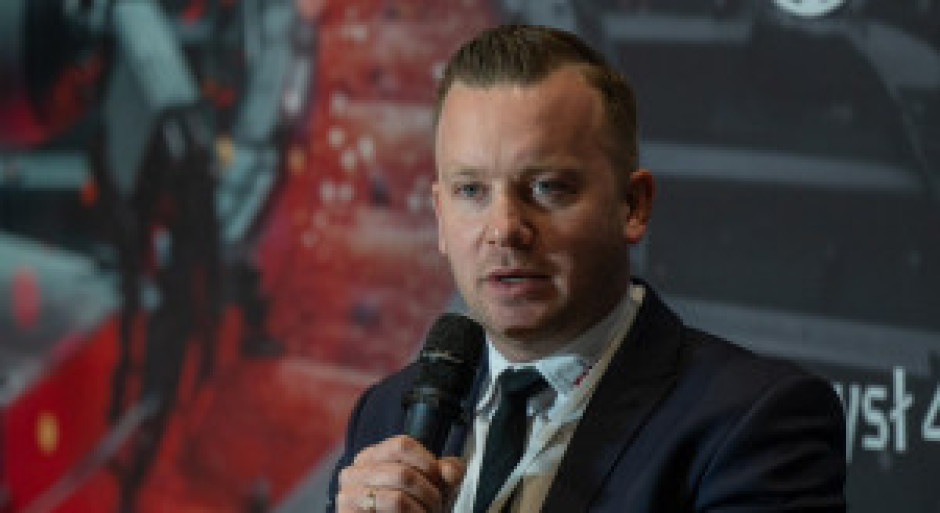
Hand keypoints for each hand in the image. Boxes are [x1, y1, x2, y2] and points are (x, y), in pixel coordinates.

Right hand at [336, 435, 464, 511]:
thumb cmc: (407, 508)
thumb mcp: (431, 485)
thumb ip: (446, 472)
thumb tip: (450, 470)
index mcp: (373, 455)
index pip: (402, 445)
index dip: (427, 462)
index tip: (439, 478)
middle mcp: (356, 471)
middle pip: (403, 473)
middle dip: (429, 494)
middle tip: (437, 505)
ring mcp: (349, 494)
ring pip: (397, 498)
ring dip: (420, 510)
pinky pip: (387, 511)